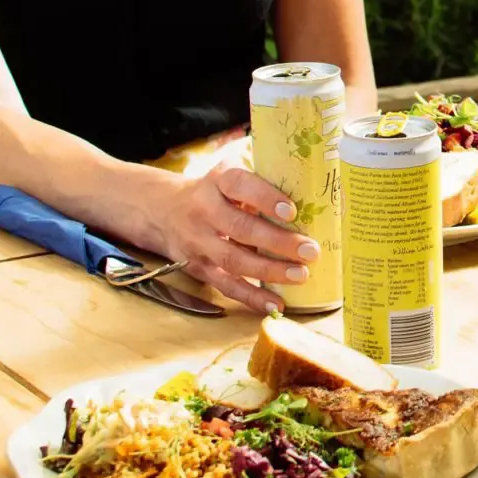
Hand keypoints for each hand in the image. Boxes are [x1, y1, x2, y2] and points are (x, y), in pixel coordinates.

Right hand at [150, 167, 317, 312]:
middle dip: (278, 242)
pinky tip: (275, 304)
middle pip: (240, 228)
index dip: (265, 198)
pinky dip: (251, 297)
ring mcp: (199, 241)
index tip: (291, 211)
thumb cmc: (216, 190)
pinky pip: (225, 285)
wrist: (164, 210)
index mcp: (218, 181)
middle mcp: (204, 210)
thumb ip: (263, 178)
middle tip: (311, 251)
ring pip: (233, 260)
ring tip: (300, 275)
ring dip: (269, 271)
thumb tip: (313, 187)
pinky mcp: (198, 267)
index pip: (239, 185)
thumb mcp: (231, 172)